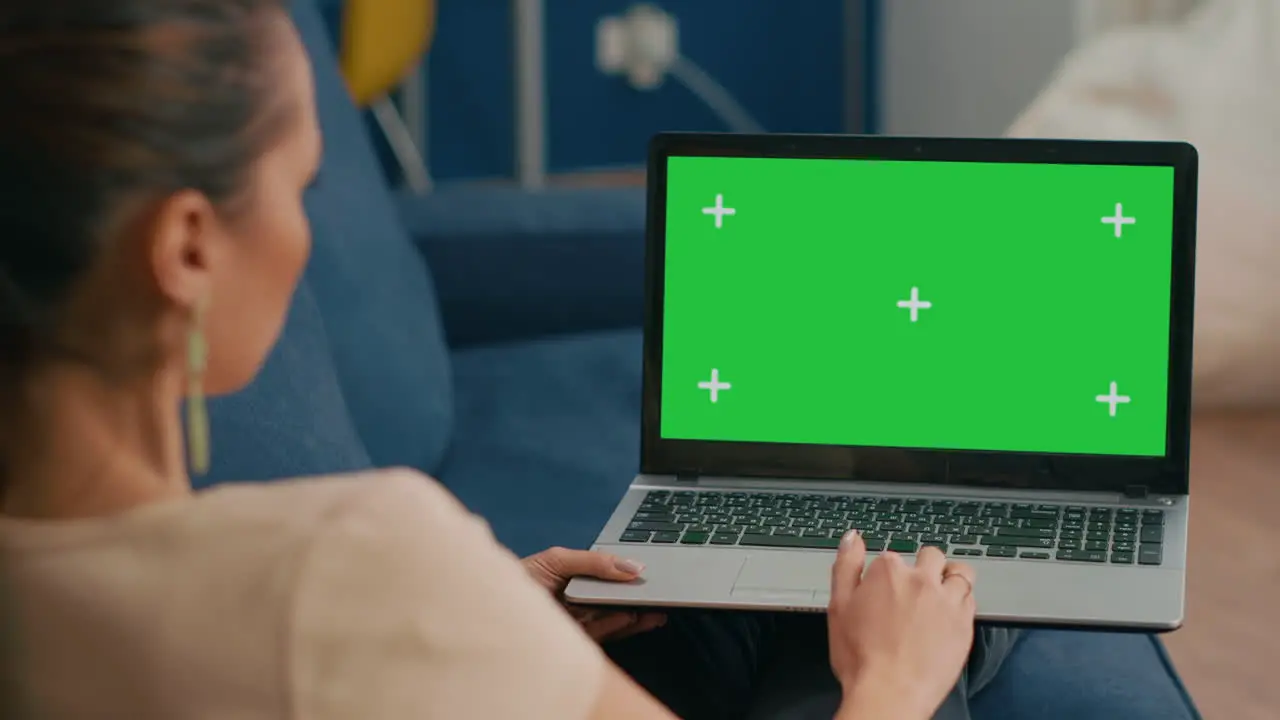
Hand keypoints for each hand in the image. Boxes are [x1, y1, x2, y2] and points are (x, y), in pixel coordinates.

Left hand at [522, 546, 666, 642]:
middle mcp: (582, 602)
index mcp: (579, 580)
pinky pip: (602, 633)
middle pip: (617, 600)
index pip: (612, 579)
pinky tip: (629, 617)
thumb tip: (632, 565)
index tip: (650, 575)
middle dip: (640, 598)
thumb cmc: (523, 576)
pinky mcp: (577, 641)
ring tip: (653, 609)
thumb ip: (594, 562)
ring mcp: (580, 622)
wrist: (492, 603)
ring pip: (615, 619)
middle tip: (660, 594)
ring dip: (636, 616)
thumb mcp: (558, 559)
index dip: (632, 578)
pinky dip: (616, 626)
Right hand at [827, 532, 977, 719]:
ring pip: (959, 572)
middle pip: (930, 556)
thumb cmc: (861, 657)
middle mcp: (921, 579)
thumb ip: (846, 565)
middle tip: (914, 589)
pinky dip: (961, 600)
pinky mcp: (965, 622)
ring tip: (940, 593)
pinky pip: (971, 597)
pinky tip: (949, 613)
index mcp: (888, 572)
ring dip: (950, 577)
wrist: (889, 693)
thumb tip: (852, 537)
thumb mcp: (838, 606)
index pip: (891, 557)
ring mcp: (946, 600)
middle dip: (923, 567)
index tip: (884, 591)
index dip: (887, 574)